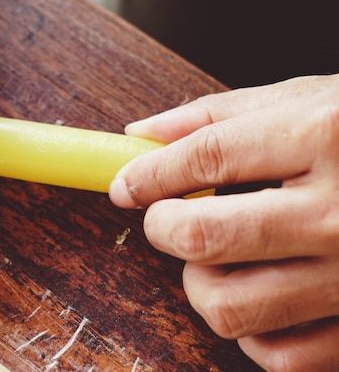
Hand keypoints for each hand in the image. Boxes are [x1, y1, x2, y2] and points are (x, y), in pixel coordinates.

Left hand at [109, 74, 338, 370]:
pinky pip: (282, 356)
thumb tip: (139, 138)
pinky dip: (252, 334)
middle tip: (166, 219)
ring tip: (215, 259)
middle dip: (163, 229)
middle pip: (206, 237)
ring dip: (200, 284)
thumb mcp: (306, 98)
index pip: (205, 158)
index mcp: (325, 135)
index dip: (149, 174)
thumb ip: (216, 116)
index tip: (126, 185)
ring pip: (231, 307)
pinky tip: (261, 296)